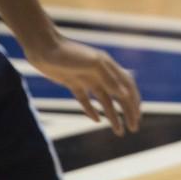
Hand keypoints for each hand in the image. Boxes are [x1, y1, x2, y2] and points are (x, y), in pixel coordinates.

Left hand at [27, 37, 141, 135]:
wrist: (43, 47)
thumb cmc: (68, 53)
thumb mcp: (91, 63)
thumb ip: (109, 78)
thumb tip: (125, 94)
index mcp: (109, 67)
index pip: (128, 87)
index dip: (134, 103)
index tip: (137, 119)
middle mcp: (101, 74)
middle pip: (119, 96)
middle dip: (128, 112)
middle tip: (133, 129)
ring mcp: (87, 79)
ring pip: (105, 101)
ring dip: (114, 116)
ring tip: (118, 132)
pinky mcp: (73, 83)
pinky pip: (86, 100)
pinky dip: (92, 111)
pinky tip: (97, 121)